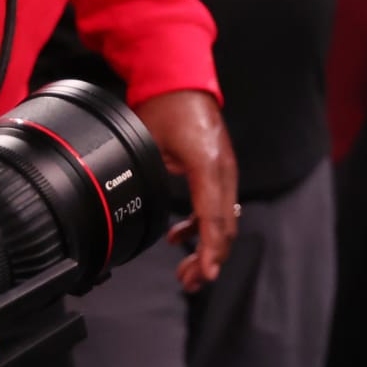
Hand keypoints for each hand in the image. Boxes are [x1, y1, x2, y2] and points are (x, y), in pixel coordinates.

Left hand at [134, 90, 236, 291]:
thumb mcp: (149, 143)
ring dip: (206, 247)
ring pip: (223, 220)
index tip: (206, 271)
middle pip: (224, 225)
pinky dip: (202, 228)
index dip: (210, 248)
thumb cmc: (167, 108)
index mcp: (208, 165)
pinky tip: (178, 238)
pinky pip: (216, 208)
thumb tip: (140, 205)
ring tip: (187, 271)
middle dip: (210, 258)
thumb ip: (151, 176)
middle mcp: (223, 171)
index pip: (213, 216)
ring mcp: (225, 173)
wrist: (183, 85)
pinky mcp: (219, 174)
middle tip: (190, 281)